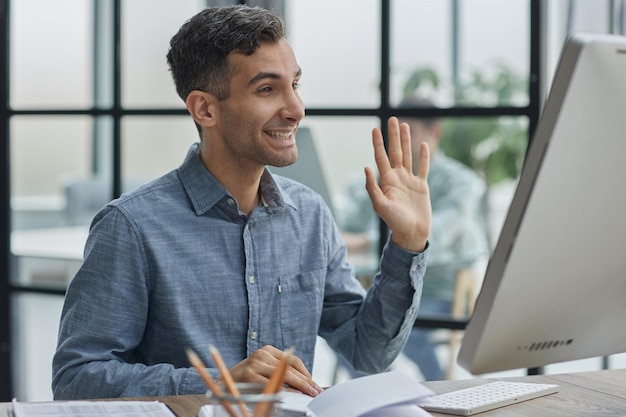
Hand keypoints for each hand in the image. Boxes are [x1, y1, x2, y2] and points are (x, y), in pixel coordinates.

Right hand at [227, 345, 322, 396]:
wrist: (222, 382)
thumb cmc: (246, 379)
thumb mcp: (264, 370)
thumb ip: (280, 373)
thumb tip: (304, 383)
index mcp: (268, 350)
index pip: (293, 360)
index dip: (306, 373)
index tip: (315, 384)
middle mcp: (262, 353)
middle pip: (291, 367)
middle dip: (306, 381)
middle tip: (316, 391)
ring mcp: (256, 363)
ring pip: (284, 375)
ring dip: (298, 386)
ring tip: (308, 394)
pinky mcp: (250, 374)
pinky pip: (272, 384)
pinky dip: (284, 391)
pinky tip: (291, 396)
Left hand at [365, 117, 430, 251]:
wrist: (412, 233)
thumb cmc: (394, 222)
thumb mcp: (380, 206)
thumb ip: (373, 188)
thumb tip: (366, 168)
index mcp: (386, 181)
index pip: (380, 157)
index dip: (378, 143)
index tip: (375, 128)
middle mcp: (397, 177)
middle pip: (395, 152)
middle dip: (393, 136)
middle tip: (393, 118)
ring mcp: (410, 181)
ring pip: (408, 156)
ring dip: (407, 141)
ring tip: (405, 126)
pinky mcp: (421, 186)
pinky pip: (423, 168)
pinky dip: (423, 157)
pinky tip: (423, 144)